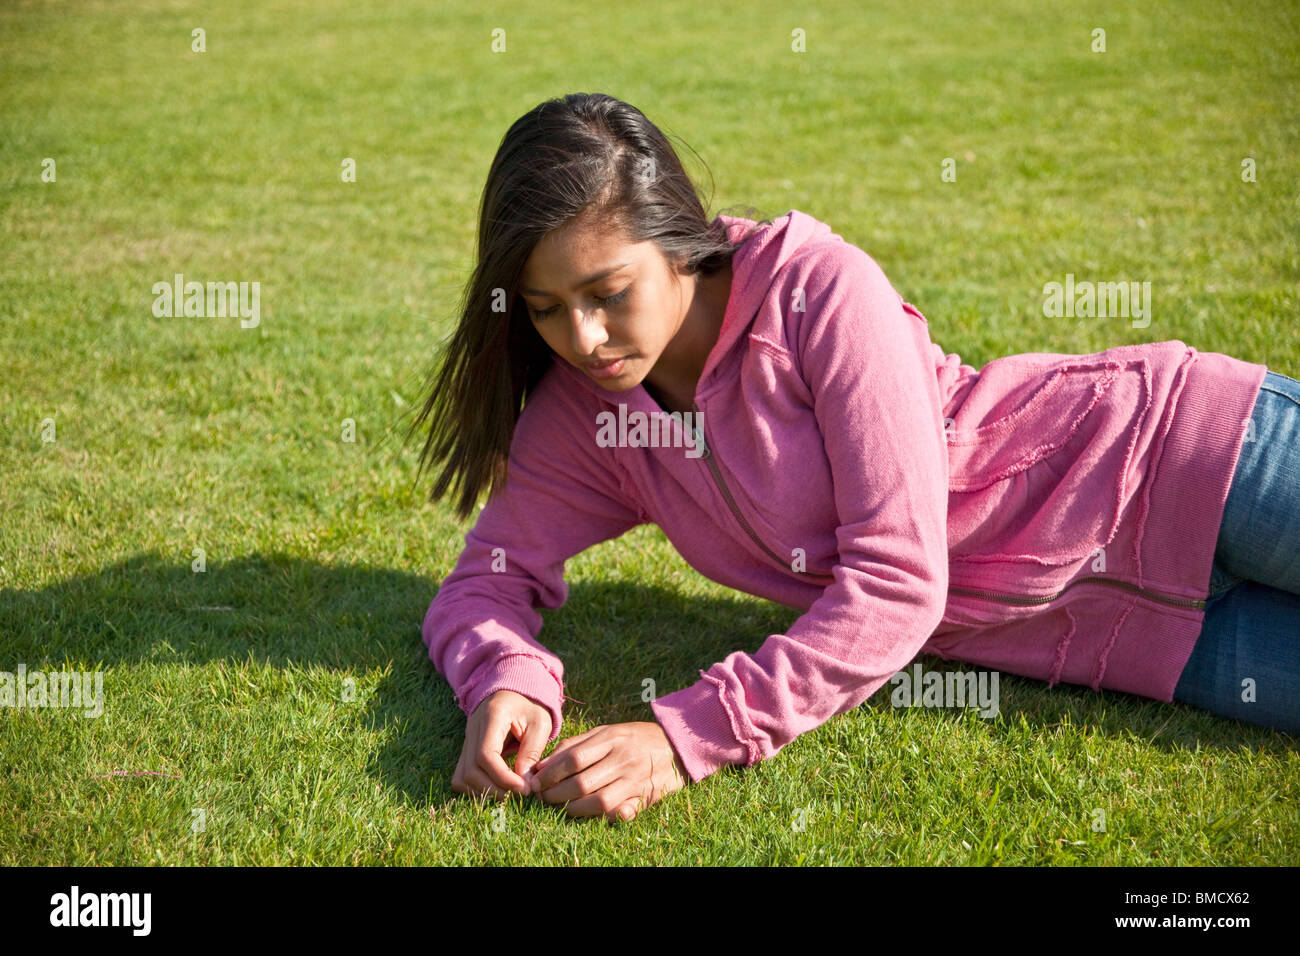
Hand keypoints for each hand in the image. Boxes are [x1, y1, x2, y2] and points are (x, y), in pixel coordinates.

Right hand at [451, 690, 552, 799]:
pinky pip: (462, 776)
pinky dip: (476, 788)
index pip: (485, 755)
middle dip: (495, 789)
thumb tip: (523, 783)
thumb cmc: (531, 705)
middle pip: (470, 770)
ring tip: (511, 793)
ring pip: (462, 777)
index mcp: (491, 717)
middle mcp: (472, 729)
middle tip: (520, 794)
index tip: (524, 789)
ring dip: (484, 792)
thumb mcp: (540, 723)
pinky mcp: (467, 750)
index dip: (503, 778)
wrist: (515, 690)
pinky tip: (498, 788)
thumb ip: (531, 751)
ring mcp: (467, 740)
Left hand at [528, 721, 687, 821]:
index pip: (573, 758)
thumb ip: (575, 745)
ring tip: (561, 807)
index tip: (535, 782)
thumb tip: (543, 764)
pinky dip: (606, 818)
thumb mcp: (607, 731)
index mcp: (611, 738)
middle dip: (556, 794)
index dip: (550, 773)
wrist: (677, 744)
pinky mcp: (646, 796)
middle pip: (581, 782)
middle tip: (542, 798)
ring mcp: (635, 779)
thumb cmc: (634, 738)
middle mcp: (622, 758)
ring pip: (598, 801)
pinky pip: (622, 812)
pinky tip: (592, 816)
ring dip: (574, 809)